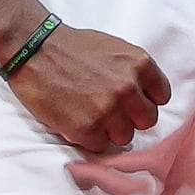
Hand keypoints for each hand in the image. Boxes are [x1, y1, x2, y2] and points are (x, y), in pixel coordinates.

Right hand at [5, 21, 170, 157]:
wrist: (33, 49)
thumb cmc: (71, 47)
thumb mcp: (114, 48)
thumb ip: (133, 72)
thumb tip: (144, 97)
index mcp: (140, 64)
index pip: (161, 97)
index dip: (144, 100)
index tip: (130, 100)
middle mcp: (128, 88)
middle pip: (147, 120)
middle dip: (129, 117)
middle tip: (108, 110)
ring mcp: (108, 110)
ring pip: (125, 137)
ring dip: (109, 130)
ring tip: (89, 114)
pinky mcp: (87, 128)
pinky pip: (100, 146)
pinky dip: (88, 138)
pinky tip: (76, 120)